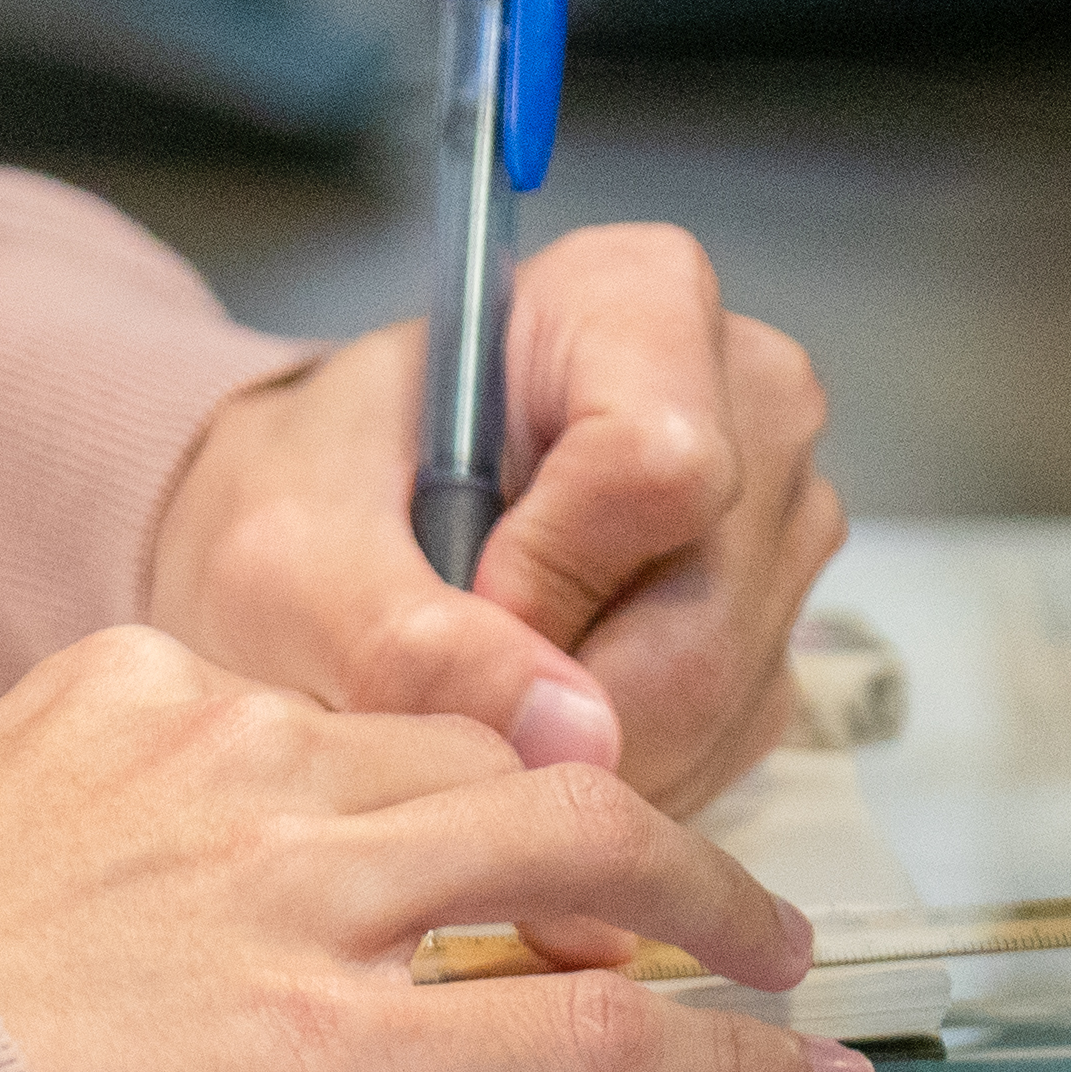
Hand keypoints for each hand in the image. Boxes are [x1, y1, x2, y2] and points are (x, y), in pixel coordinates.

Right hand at [0, 628, 870, 1071]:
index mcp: (127, 700)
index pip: (337, 723)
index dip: (435, 790)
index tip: (483, 849)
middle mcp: (239, 765)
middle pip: (488, 764)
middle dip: (610, 822)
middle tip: (687, 890)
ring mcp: (303, 895)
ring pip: (583, 859)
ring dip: (709, 908)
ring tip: (781, 958)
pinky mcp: (344, 1041)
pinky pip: (594, 1035)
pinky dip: (723, 1062)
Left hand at [145, 224, 844, 810]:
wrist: (320, 535)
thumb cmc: (305, 497)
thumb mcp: (291, 556)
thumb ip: (402, 638)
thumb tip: (565, 739)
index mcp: (640, 301)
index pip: (660, 466)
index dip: (550, 576)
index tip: (454, 598)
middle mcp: (748, 399)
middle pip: (706, 613)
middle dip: (560, 705)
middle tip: (442, 705)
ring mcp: (779, 521)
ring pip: (720, 699)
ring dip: (577, 753)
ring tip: (469, 707)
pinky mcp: (777, 632)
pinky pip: (723, 744)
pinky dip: (612, 769)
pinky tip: (527, 725)